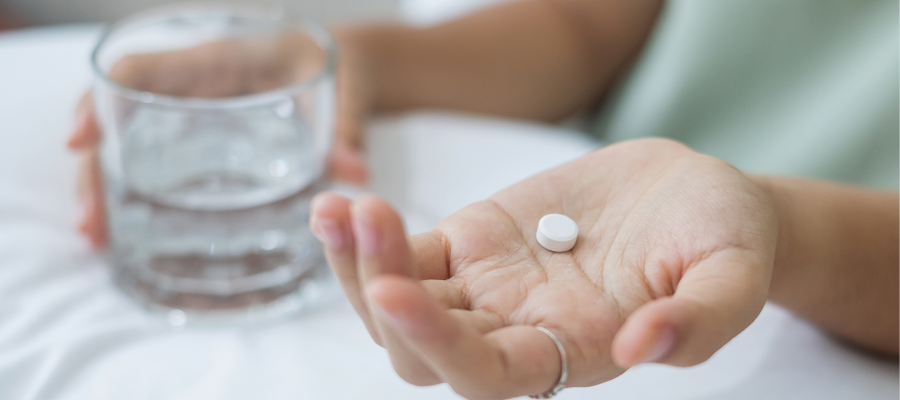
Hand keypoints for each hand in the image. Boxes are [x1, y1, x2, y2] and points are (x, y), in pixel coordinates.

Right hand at [67, 30, 371, 246]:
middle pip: (123, 118)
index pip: (142, 70)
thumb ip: (346, 129)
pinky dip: (138, 190)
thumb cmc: (338, 66)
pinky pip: (156, 156)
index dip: (102, 100)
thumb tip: (355, 174)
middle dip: (98, 167)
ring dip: (110, 186)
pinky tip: (131, 229)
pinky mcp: (204, 136)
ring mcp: (195, 112)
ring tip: (98, 239)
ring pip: (132, 142)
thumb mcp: (344, 92)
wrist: (346, 65)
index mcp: (221, 60)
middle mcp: (196, 85)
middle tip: (91, 225)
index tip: (82, 142)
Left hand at [310, 138, 777, 398]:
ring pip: (400, 302)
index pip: (490, 375)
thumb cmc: (723, 237)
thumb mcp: (734, 274)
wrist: (693, 194)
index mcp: (572, 353)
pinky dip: (367, 235)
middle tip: (368, 222)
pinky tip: (337, 204)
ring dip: (359, 266)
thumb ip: (701, 319)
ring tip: (338, 211)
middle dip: (385, 295)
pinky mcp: (469, 242)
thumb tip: (644, 347)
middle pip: (422, 350)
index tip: (399, 292)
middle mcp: (516, 331)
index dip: (441, 346)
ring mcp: (485, 287)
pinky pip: (404, 249)